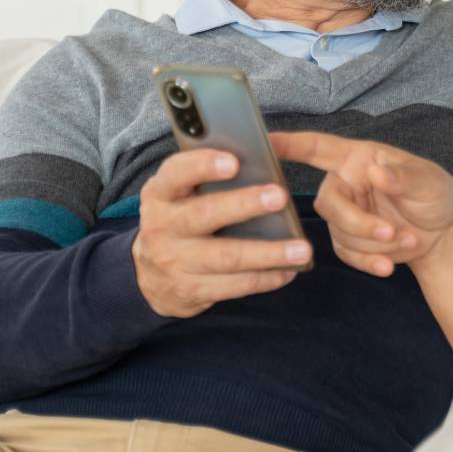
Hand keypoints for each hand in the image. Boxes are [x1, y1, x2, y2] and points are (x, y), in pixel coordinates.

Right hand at [130, 149, 311, 317]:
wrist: (150, 276)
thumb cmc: (179, 220)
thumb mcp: (179, 196)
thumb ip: (204, 179)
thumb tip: (257, 161)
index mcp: (160, 193)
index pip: (176, 173)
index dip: (203, 166)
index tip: (234, 162)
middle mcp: (162, 226)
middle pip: (205, 215)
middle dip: (244, 205)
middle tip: (280, 196)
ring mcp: (174, 262)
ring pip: (226, 257)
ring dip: (267, 253)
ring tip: (302, 249)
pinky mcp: (190, 290)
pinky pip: (233, 286)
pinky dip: (264, 278)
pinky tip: (288, 271)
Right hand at [270, 131, 452, 276]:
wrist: (443, 235)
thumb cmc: (435, 195)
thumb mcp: (428, 182)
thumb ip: (403, 177)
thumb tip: (378, 173)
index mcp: (358, 159)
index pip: (317, 148)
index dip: (289, 144)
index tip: (265, 140)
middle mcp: (345, 184)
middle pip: (327, 203)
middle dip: (359, 223)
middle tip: (393, 232)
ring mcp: (344, 214)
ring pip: (339, 233)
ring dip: (374, 244)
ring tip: (407, 241)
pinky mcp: (348, 241)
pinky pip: (346, 254)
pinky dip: (369, 261)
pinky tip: (389, 265)